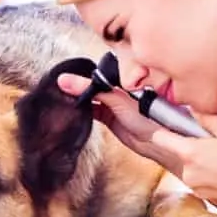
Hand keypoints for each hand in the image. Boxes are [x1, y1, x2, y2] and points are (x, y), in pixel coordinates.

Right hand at [57, 74, 183, 173]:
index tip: (65, 77)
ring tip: (64, 98)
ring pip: (91, 99)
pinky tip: (76, 110)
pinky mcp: (110, 119)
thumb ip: (93, 90)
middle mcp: (117, 91)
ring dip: (80, 100)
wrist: (155, 142)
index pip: (97, 74)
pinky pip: (94, 111)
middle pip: (93, 86)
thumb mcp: (117, 99)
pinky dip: (84, 111)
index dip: (82, 75)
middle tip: (61, 87)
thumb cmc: (147, 117)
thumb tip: (68, 81)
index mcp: (122, 80)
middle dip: (79, 87)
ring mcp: (114, 105)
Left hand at [149, 112, 216, 214]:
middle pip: (177, 153)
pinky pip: (202, 181)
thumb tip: (192, 112)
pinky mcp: (209, 198)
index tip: (169, 123)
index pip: (158, 138)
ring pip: (191, 168)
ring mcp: (198, 188)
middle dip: (190, 144)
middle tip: (214, 140)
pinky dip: (211, 174)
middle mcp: (188, 174)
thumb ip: (206, 118)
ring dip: (201, 160)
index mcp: (189, 153)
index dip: (162, 128)